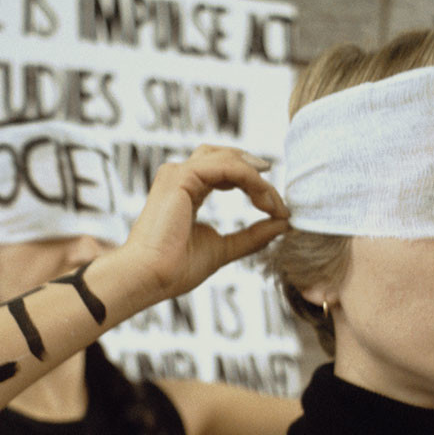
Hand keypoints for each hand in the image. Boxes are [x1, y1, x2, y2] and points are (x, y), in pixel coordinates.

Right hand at [123, 145, 289, 298]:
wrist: (150, 278)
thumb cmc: (176, 269)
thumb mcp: (224, 249)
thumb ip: (252, 236)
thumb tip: (283, 225)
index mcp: (187, 190)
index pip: (226, 171)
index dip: (256, 185)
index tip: (279, 211)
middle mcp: (180, 176)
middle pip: (228, 156)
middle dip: (258, 174)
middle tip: (279, 203)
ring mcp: (179, 173)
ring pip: (230, 159)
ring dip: (259, 180)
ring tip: (274, 206)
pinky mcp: (182, 177)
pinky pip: (227, 167)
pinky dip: (251, 180)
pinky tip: (264, 201)